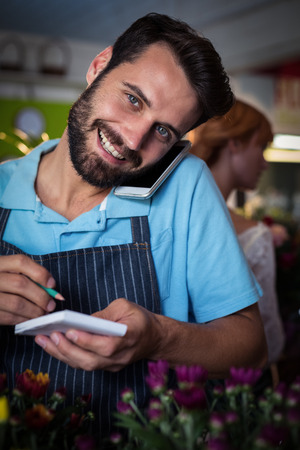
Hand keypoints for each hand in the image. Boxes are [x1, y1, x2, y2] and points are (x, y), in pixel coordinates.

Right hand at [0, 254, 61, 324]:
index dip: (40, 273)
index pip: (21, 262)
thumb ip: (25, 274)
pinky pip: (7, 317)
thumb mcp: (6, 272)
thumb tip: (50, 286)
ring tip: (42, 314)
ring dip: (34, 311)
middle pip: (21, 284)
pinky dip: (22, 320)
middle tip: (51, 305)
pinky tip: (28, 319)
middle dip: (41, 296)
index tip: (52, 284)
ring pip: (16, 303)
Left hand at [35, 298, 162, 371]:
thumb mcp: (125, 306)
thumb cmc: (140, 319)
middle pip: (91, 360)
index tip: (69, 331)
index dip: (87, 341)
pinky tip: (53, 346)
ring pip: (85, 365)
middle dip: (67, 349)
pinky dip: (68, 356)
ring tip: (43, 341)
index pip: (105, 345)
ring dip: (62, 354)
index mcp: (128, 339)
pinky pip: (85, 364)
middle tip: (48, 337)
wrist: (155, 338)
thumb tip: (83, 321)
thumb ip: (105, 314)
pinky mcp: (107, 367)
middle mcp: (120, 357)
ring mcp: (113, 365)